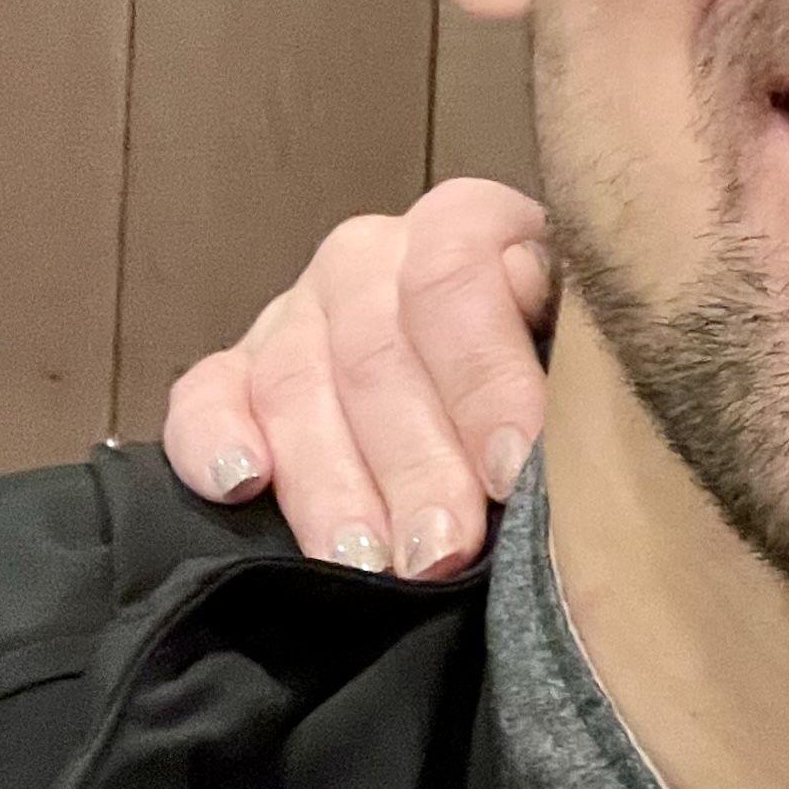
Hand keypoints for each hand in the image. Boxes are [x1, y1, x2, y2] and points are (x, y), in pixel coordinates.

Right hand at [161, 179, 554, 577]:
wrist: (501, 387)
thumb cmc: (562, 376)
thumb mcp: (584, 349)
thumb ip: (574, 358)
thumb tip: (561, 425)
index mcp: (468, 226)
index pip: (456, 278)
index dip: (484, 379)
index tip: (512, 475)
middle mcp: (375, 255)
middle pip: (376, 347)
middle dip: (414, 461)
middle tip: (444, 551)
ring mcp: (299, 310)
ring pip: (296, 382)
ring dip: (331, 482)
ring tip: (366, 563)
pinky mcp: (236, 370)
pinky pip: (205, 394)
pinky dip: (212, 439)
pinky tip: (239, 486)